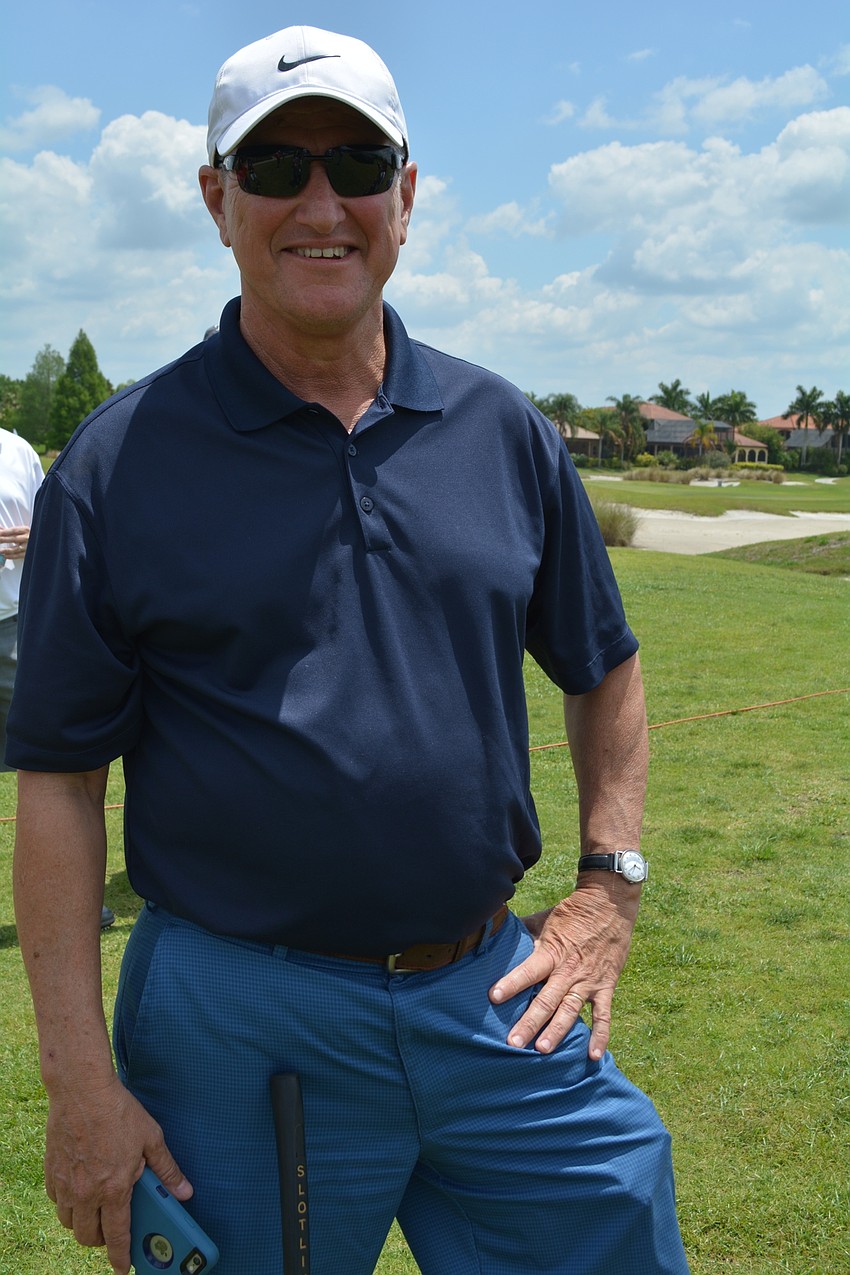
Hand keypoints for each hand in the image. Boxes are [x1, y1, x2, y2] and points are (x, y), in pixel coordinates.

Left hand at [0, 524, 30, 558]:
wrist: (37, 542)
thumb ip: (8, 530)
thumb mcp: (20, 531)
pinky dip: (11, 556)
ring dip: (6, 550)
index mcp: (25, 530)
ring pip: (16, 549)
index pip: (13, 530)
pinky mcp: (27, 553)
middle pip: (14, 539)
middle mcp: (27, 538)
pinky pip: (18, 556)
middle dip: (3, 540)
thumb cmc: (27, 536)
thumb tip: (0, 529)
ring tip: (0, 551)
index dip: (5, 532)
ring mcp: (28, 546)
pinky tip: (5, 556)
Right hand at [44, 1072, 191, 1274]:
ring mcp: (65, 1184)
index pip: (117, 1236)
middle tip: (112, 1230)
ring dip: (82, 1223)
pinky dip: (66, 1203)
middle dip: (101, 1241)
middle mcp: (86, 1193)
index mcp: (114, 1189)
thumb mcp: (152, 1138)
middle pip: (88, 1236)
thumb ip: (167, 1170)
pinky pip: (56, 1201)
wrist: (82, 1090)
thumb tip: (185, 1191)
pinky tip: (78, 1189)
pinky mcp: (52, 1172)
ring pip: (69, 1222)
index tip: (123, 1268)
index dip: (121, 1256)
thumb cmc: (119, 1111)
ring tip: (96, 1209)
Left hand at [489, 878, 639, 1058]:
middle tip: (513, 1042)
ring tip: (542, 1049)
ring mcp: (588, 981)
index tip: (494, 997)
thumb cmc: (571, 913)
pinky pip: (604, 1015)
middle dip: (529, 1022)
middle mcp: (569, 970)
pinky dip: (600, 1036)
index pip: (528, 970)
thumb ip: (524, 932)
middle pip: (546, 999)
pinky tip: (593, 1056)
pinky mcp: (606, 986)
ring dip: (557, 1031)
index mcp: (551, 952)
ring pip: (570, 1010)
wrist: (608, 905)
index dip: (512, 983)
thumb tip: (498, 934)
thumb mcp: (544, 919)